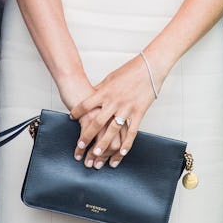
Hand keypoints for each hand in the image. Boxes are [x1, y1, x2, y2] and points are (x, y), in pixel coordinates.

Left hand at [70, 54, 159, 168]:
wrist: (150, 67)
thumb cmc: (130, 70)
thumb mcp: (110, 79)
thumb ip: (100, 90)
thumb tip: (91, 96)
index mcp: (105, 92)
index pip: (86, 104)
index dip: (77, 112)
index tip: (71, 119)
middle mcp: (114, 102)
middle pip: (97, 122)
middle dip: (87, 136)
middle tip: (80, 147)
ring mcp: (127, 108)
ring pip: (113, 130)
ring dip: (104, 144)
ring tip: (97, 155)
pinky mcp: (139, 113)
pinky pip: (132, 131)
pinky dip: (126, 143)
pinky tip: (121, 153)